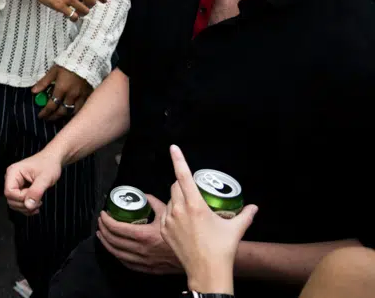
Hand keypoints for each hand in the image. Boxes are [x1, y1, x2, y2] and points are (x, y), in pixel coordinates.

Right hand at [5, 150, 62, 214]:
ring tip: (39, 203)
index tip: (34, 195)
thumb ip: (36, 192)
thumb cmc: (49, 164)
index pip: (9, 192)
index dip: (21, 198)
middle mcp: (11, 178)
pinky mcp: (20, 189)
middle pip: (10, 199)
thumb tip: (28, 205)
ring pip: (14, 203)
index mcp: (13, 172)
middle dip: (24, 204)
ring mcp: (15, 184)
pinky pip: (19, 203)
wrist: (53, 160)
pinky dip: (27, 207)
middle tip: (39, 202)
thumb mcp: (45, 178)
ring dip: (26, 207)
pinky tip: (36, 204)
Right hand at [17, 0, 105, 20]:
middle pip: (91, 2)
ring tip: (77, 12)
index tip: (103, 1)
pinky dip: (74, 18)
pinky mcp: (60, 6)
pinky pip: (74, 16)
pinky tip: (70, 16)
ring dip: (82, 12)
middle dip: (89, 5)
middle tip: (84, 6)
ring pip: (85, 11)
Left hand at [32, 64, 93, 121]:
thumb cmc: (67, 65)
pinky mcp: (88, 96)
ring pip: (72, 112)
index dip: (45, 112)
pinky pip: (82, 108)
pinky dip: (75, 112)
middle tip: (48, 119)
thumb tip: (33, 92)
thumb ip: (43, 82)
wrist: (85, 60)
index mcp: (61, 89)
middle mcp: (71, 95)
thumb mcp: (53, 71)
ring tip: (58, 117)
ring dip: (64, 116)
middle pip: (62, 112)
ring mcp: (81, 97)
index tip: (40, 116)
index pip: (51, 106)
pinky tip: (71, 113)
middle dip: (53, 117)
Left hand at [97, 193, 182, 274]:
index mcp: (144, 235)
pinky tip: (115, 250)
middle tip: (101, 222)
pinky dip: (117, 256)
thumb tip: (144, 195)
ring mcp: (144, 261)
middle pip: (113, 241)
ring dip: (106, 243)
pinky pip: (127, 263)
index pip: (117, 228)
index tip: (103, 213)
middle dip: (104, 230)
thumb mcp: (169, 214)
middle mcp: (141, 250)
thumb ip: (154, 202)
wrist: (197, 256)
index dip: (107, 220)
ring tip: (102, 234)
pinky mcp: (148, 269)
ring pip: (117, 253)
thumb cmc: (184, 235)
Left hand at [160, 145, 256, 292]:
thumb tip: (254, 207)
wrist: (208, 270)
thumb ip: (246, 215)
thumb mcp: (236, 229)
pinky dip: (172, 214)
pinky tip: (183, 223)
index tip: (173, 148)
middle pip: (175, 187)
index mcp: (195, 205)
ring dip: (177, 200)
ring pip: (169, 201)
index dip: (178, 160)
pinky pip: (165, 215)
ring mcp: (169, 220)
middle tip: (193, 193)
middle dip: (182, 185)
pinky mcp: (164, 231)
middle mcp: (179, 210)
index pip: (183, 176)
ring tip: (191, 213)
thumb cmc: (222, 249)